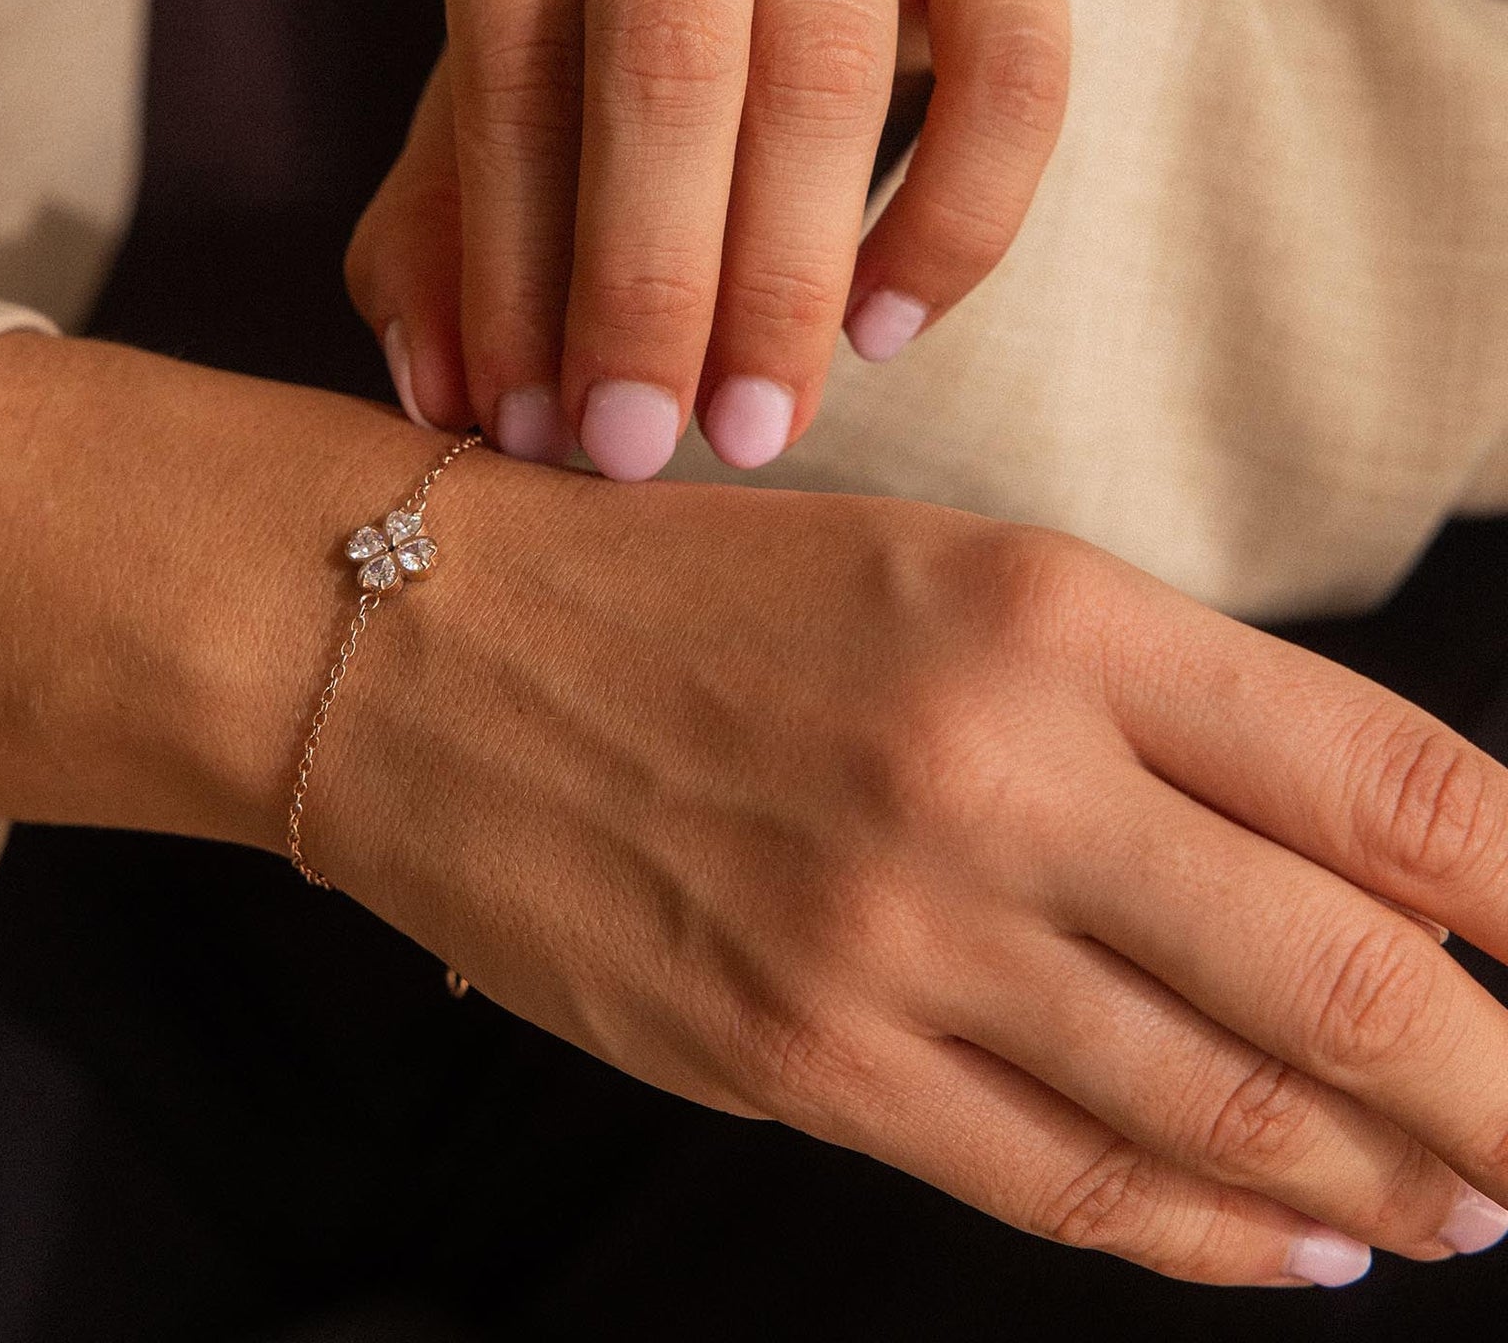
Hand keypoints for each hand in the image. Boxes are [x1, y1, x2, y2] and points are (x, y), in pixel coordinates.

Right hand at [318, 465, 1507, 1285]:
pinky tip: (1294, 1247)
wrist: (424, 651)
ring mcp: (896, 940)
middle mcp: (995, 777)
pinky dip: (1212, 1234)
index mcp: (1044, 613)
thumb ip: (1140, 708)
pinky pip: (1066, 1185)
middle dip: (1507, 1087)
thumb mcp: (934, 574)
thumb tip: (1358, 857)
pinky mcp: (803, 1060)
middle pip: (1349, 982)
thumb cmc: (686, 589)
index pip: (1390, 783)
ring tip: (1464, 1198)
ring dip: (1383, 1178)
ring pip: (1222, 1114)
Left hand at [345, 0, 1068, 478]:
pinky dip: (950, 225)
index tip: (520, 425)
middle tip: (634, 449)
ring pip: (828, 72)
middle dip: (649, 285)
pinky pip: (1012, 72)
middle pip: (670, 59)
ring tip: (747, 428)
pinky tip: (879, 335)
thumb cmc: (598, 10)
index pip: (515, 65)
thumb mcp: (500, 96)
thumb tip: (444, 396)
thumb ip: (445, 232)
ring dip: (782, 284)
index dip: (512, 267)